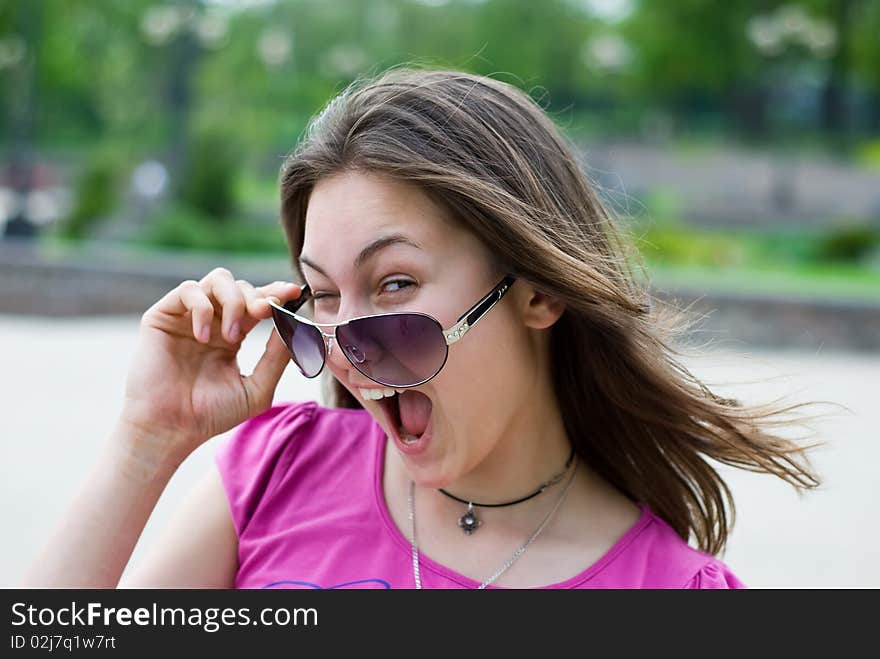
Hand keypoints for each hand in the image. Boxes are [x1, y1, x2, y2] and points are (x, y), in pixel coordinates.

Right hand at [118, 267, 301, 461]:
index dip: (276, 293)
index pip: (258, 303)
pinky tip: (203, 338)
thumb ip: (277, 358)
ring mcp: (188, 317)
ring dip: (234, 301)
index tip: (293, 294)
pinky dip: (203, 308)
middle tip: (264, 314)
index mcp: (233, 335)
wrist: (171, 429)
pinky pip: (189, 290)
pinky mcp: (163, 316)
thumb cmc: (211, 415)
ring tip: (233, 337)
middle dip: (258, 297)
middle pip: (242, 286)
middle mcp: (212, 321)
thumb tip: (295, 326)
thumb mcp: (257, 389)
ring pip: (218, 279)